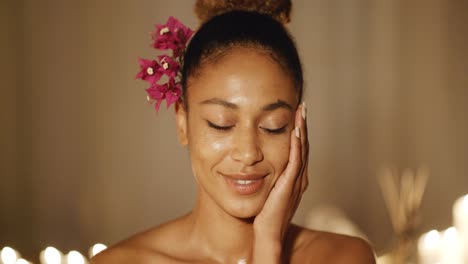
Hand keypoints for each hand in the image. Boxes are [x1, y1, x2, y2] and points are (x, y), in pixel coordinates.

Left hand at [251, 102, 308, 261]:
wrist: (267, 235)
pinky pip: (295, 162)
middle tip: (302, 106)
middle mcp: (299, 178)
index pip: (298, 149)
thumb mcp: (268, 190)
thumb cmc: (264, 216)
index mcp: (295, 178)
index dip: (299, 131)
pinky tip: (295, 132)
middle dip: (303, 125)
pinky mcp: (290, 186)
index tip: (296, 114)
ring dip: (302, 130)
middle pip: (304, 145)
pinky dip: (296, 146)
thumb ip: (269, 177)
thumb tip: (257, 164)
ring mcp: (296, 182)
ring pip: (302, 150)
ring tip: (301, 112)